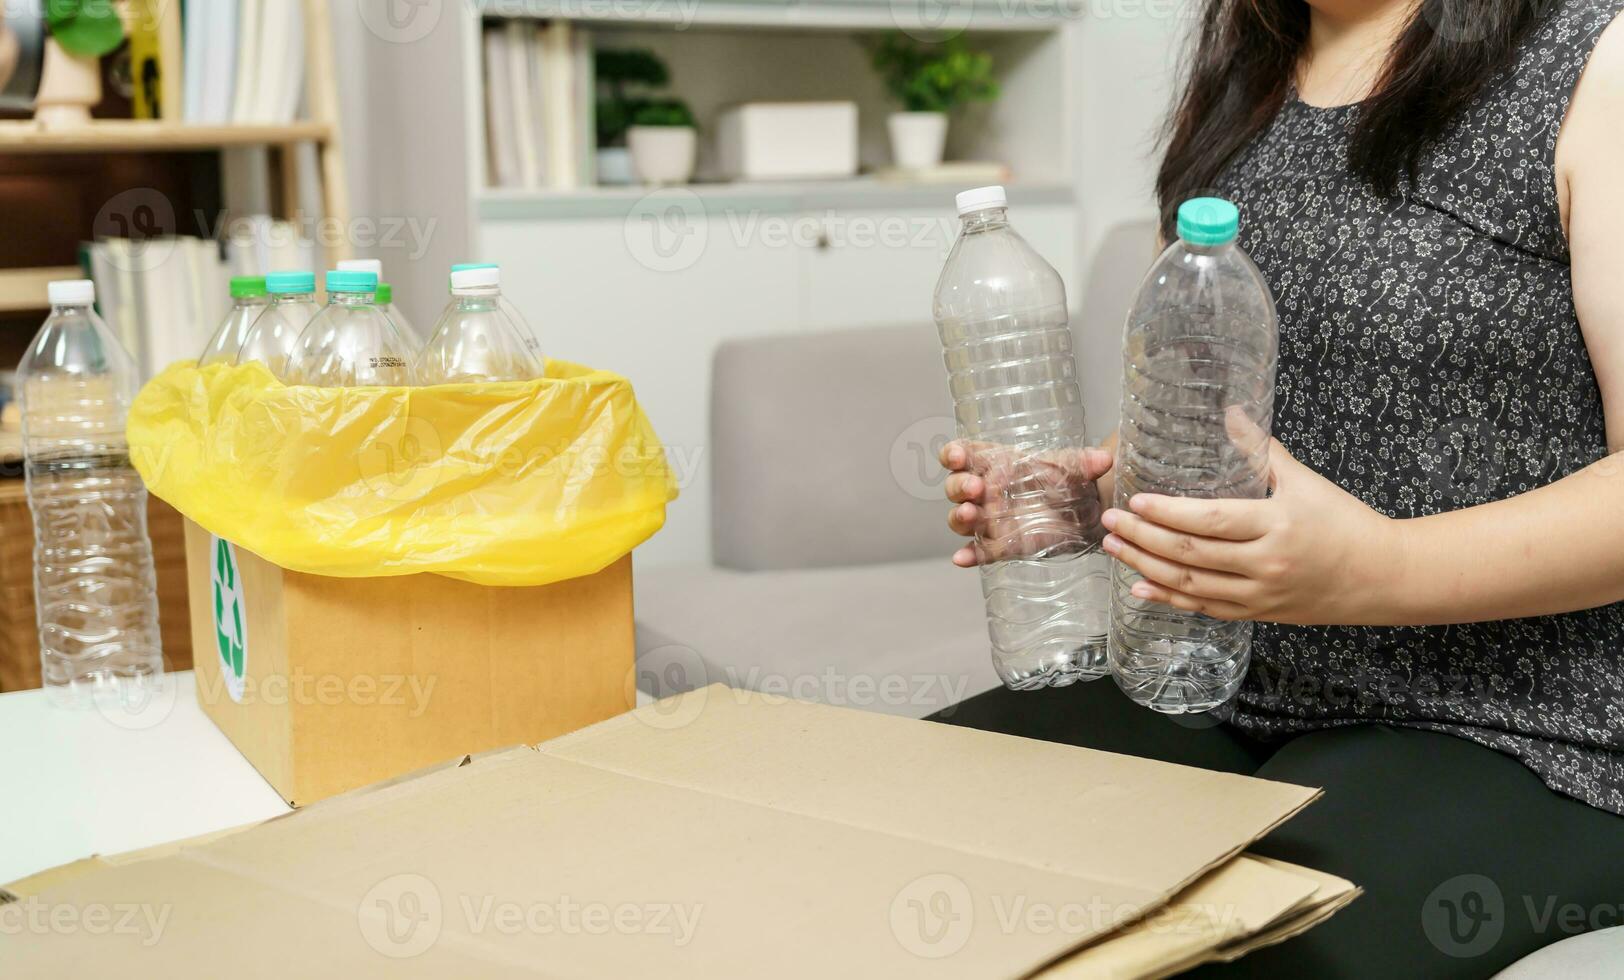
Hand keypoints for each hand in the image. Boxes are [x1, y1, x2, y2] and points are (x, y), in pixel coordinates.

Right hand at [941, 440, 1113, 566]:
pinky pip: (979, 551)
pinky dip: (968, 555)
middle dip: (959, 486)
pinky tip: (962, 558)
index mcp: (995, 463)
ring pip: (960, 518)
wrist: (1085, 513)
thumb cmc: (1069, 482)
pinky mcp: (999, 545)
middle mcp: (985, 491)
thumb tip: (1105, 459)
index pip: (962, 455)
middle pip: (955, 487)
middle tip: (975, 487)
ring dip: (960, 516)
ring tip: (971, 513)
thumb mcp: (1077, 468)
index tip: (958, 457)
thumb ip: (1087, 462)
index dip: (953, 454)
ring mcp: (989, 519)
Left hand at [1100, 438, 1401, 624]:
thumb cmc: (1346, 522)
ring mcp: (1259, 595)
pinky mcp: (1258, 615)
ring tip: (1114, 548)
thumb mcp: (1306, 481)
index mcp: (1277, 526)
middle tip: (1109, 522)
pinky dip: (1169, 600)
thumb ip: (1263, 449)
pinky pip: (1205, 609)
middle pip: (1190, 555)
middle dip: (1142, 538)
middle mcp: (1264, 565)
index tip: (1135, 500)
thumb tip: (1229, 412)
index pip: (1210, 521)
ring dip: (1145, 568)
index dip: (1168, 513)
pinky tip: (1140, 589)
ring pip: (1191, 586)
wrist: (1382, 576)